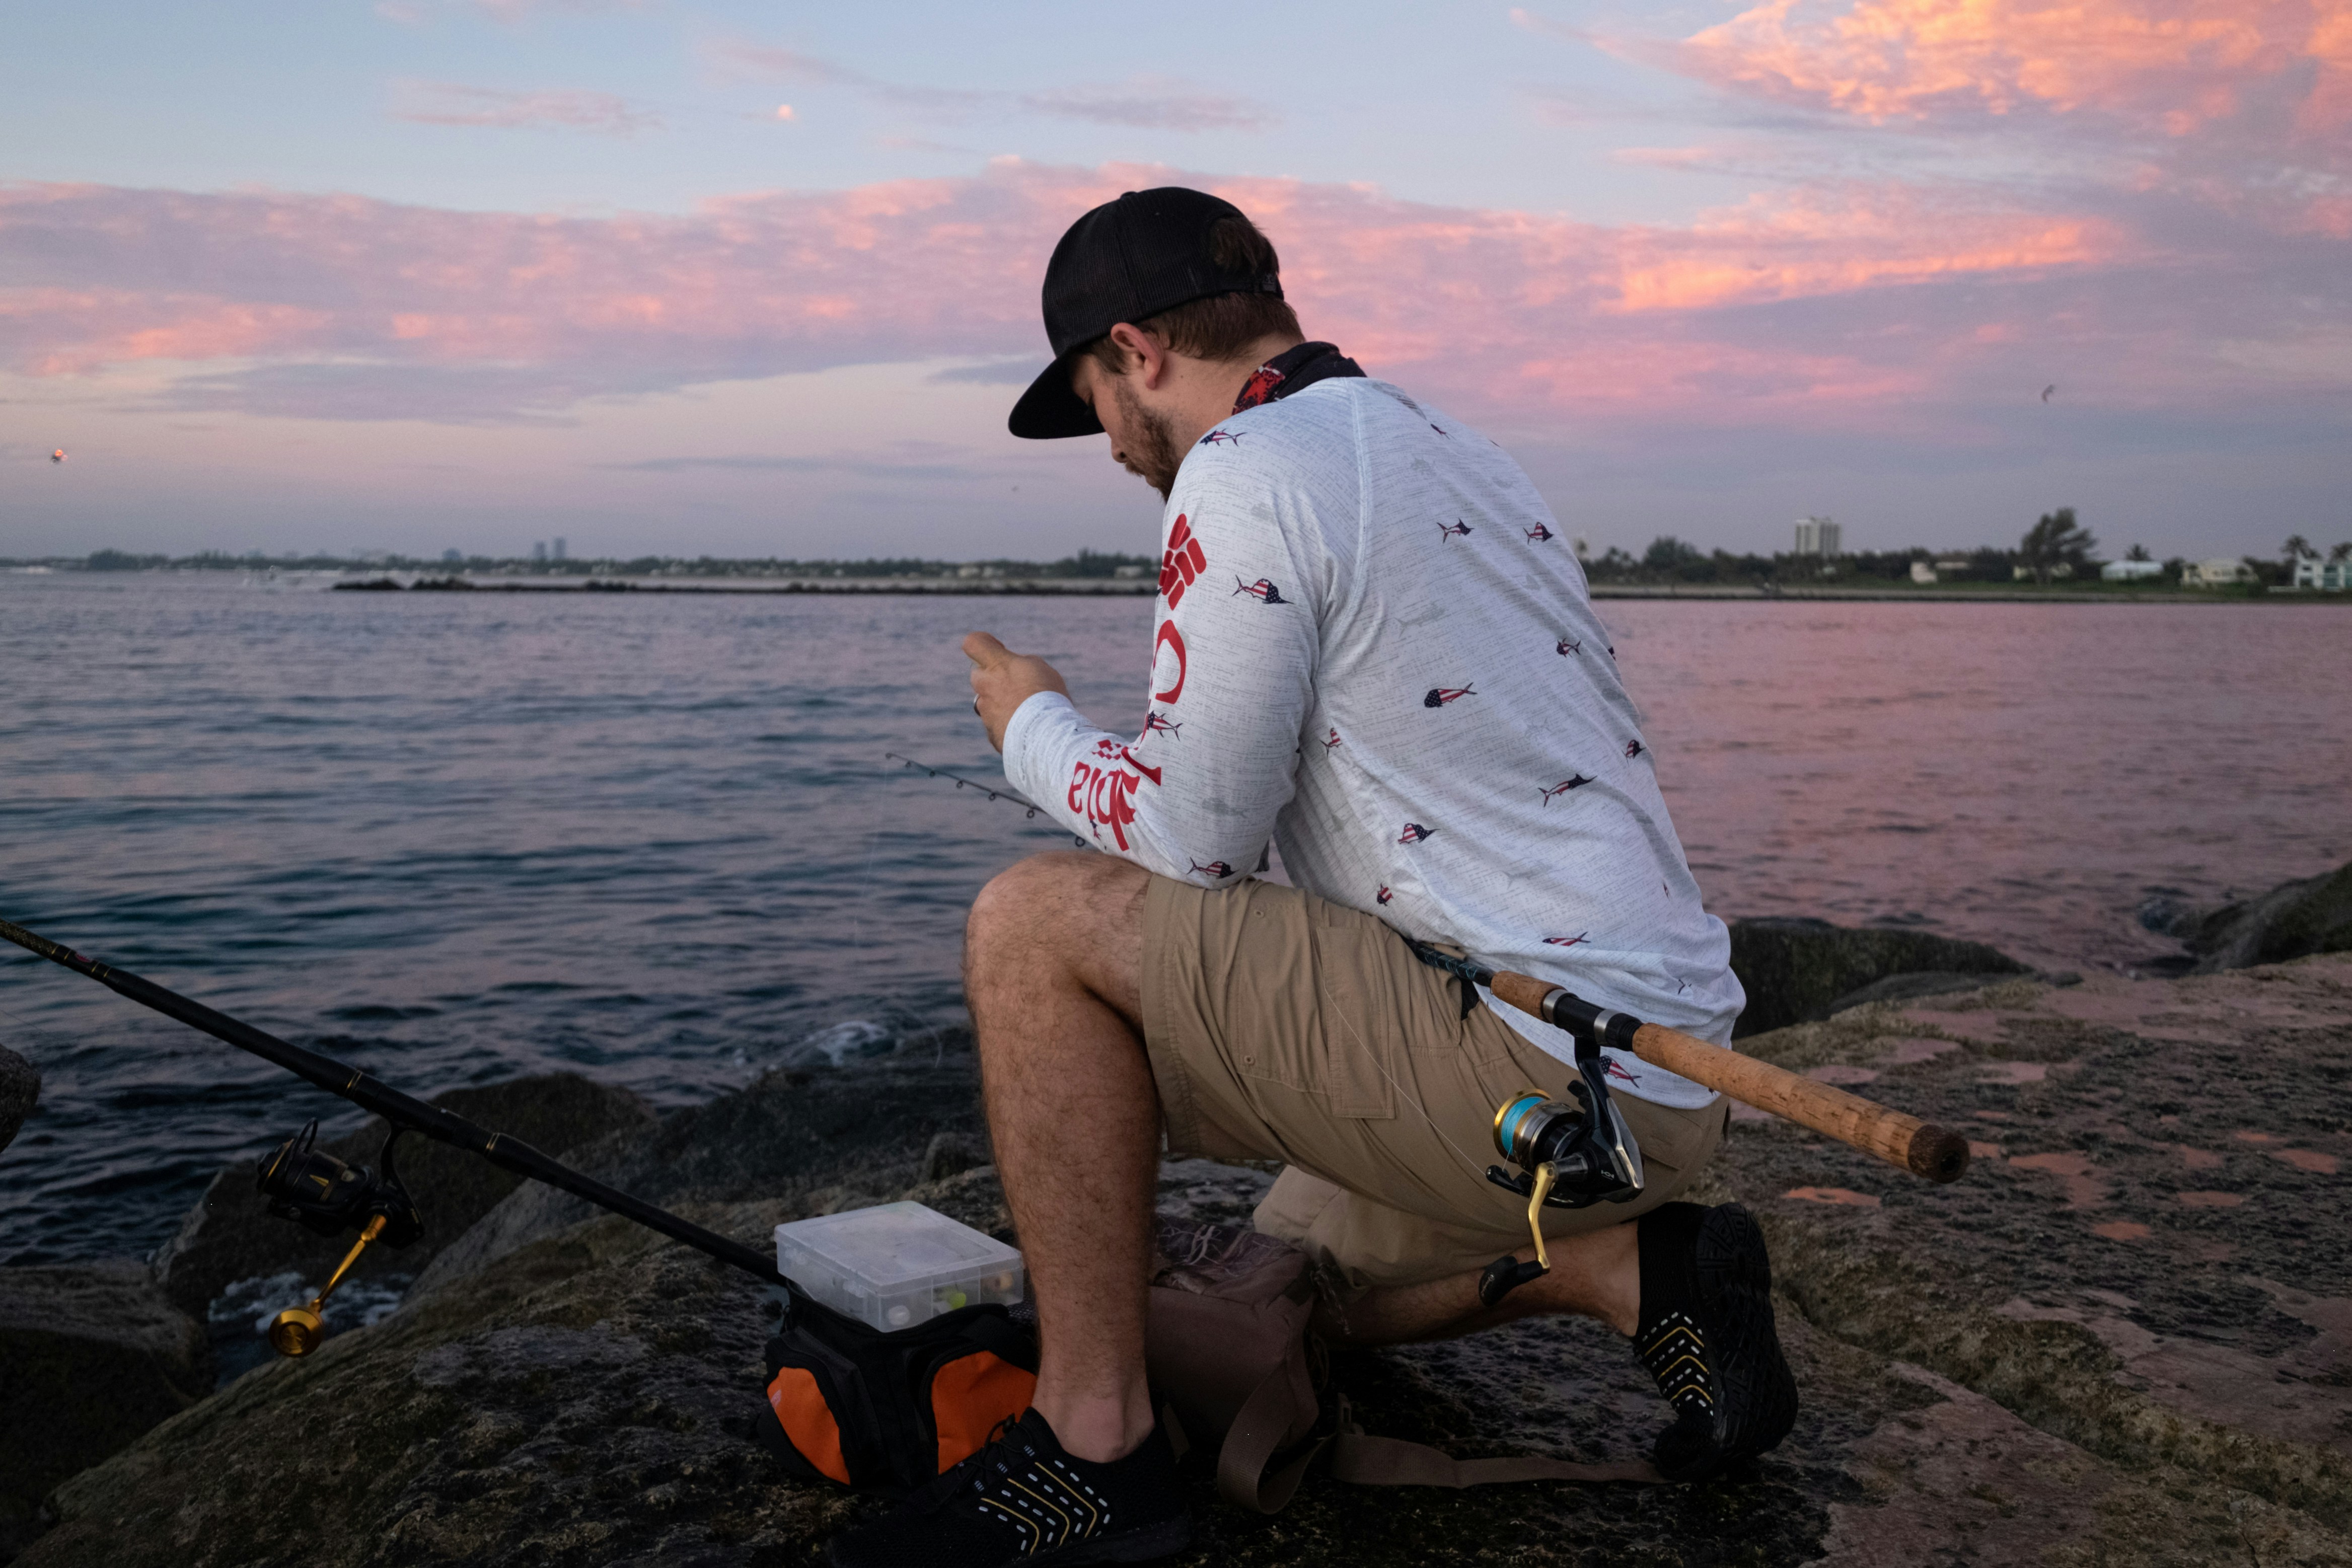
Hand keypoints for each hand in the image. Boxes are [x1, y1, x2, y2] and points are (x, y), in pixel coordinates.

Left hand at [963, 632, 1069, 751]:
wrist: (1045, 736)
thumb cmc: (1047, 698)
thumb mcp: (1041, 669)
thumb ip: (1022, 664)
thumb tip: (1015, 669)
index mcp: (998, 666)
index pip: (974, 643)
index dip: (985, 643)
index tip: (999, 649)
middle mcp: (985, 687)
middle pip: (979, 674)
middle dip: (993, 677)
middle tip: (1017, 685)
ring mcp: (986, 711)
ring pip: (987, 701)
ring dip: (1002, 703)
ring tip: (1028, 712)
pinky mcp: (991, 733)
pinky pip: (996, 723)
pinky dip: (1008, 724)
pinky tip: (1027, 728)